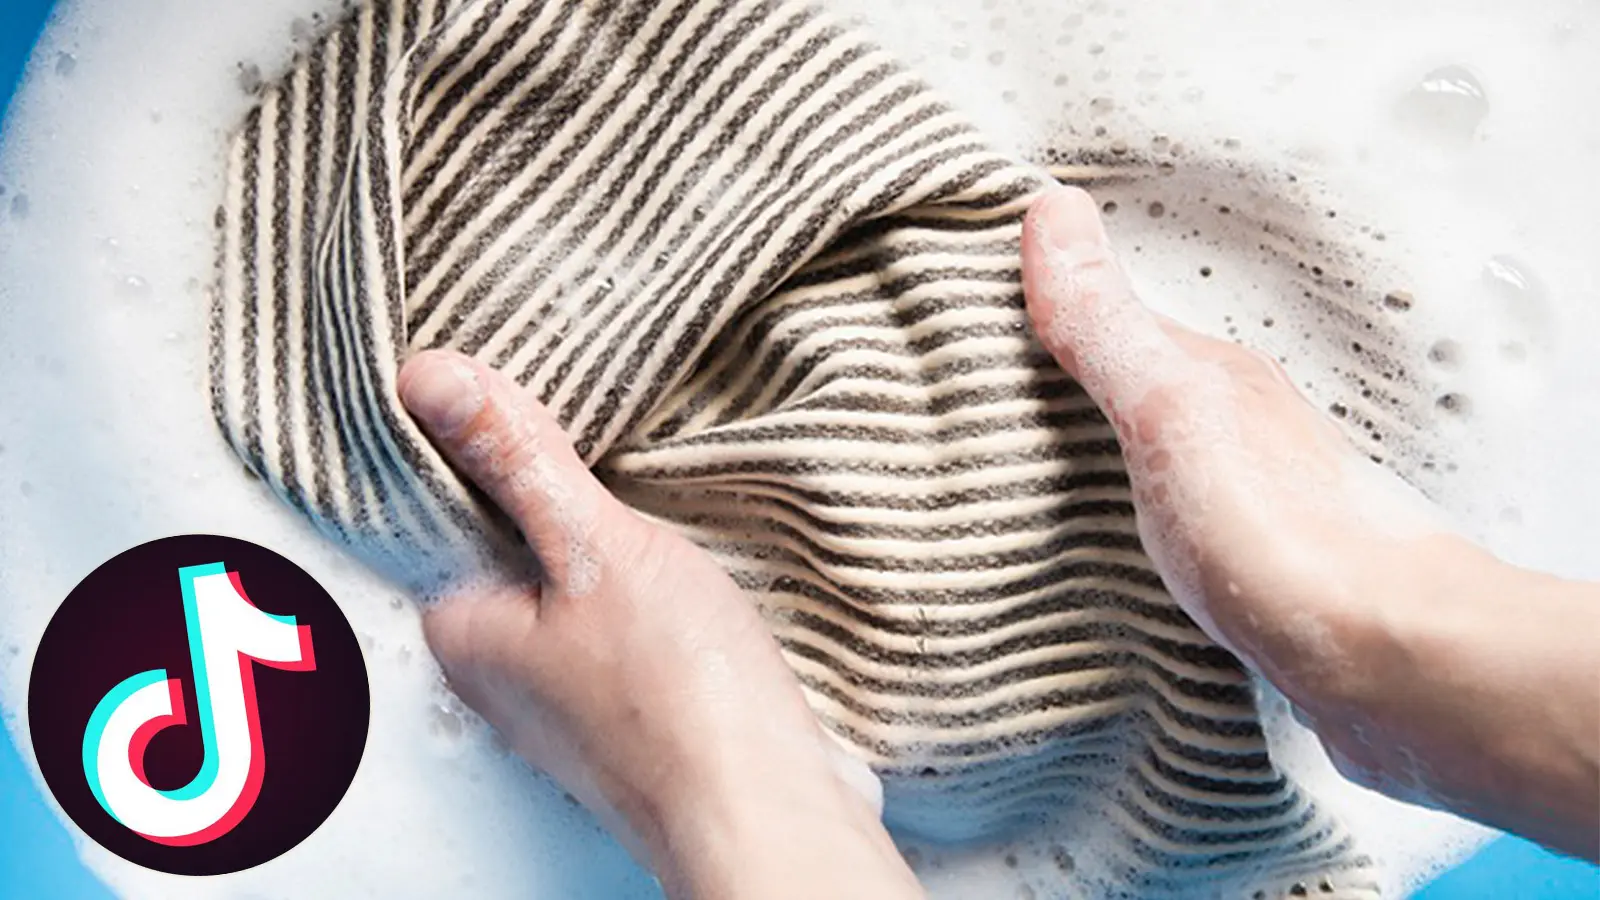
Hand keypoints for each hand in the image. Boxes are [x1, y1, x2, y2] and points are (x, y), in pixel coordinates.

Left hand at [398, 351, 921, 898]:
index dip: (477, 440)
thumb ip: (515, 461)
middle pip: (503, 540)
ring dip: (598, 537)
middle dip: (543, 487)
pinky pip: (610, 618)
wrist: (765, 808)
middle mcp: (498, 668)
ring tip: (640, 494)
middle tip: (589, 430)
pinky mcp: (625, 706)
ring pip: (563, 579)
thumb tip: (430, 379)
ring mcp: (562, 693)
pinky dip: (633, 584)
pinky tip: (671, 566)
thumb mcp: (596, 547)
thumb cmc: (678, 695)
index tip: (519, 390)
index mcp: (462, 628)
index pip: (437, 506)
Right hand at [1020, 185, 1599, 860]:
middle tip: (976, 389)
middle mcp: (1229, 424)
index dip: (1043, 307)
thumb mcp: (1169, 411)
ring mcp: (1242, 494)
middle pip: (1128, 384)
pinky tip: (1098, 536)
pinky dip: (1119, 510)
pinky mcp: (1243, 565)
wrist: (1387, 660)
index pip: (1110, 316)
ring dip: (1091, 449)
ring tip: (1020, 460)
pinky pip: (1161, 516)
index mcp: (1209, 374)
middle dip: (1060, 383)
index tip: (967, 309)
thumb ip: (1107, 325)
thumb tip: (1053, 212)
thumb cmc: (1283, 534)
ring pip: (1147, 451)